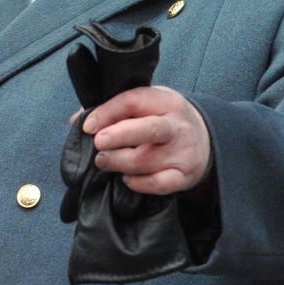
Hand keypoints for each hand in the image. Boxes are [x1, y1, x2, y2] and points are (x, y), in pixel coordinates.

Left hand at [77, 86, 211, 194]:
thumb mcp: (148, 105)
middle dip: (117, 136)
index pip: (133, 101)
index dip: (107, 112)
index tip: (87, 126)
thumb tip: (78, 120)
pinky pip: (157, 183)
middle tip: (98, 143)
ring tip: (103, 161)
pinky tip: (126, 178)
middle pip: (147, 129)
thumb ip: (114, 109)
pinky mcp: (185, 174)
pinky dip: (138, 183)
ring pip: (146, 160)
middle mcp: (177, 125)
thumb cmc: (165, 120)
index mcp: (166, 101)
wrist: (206, 139)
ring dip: (119, 162)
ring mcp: (183, 151)